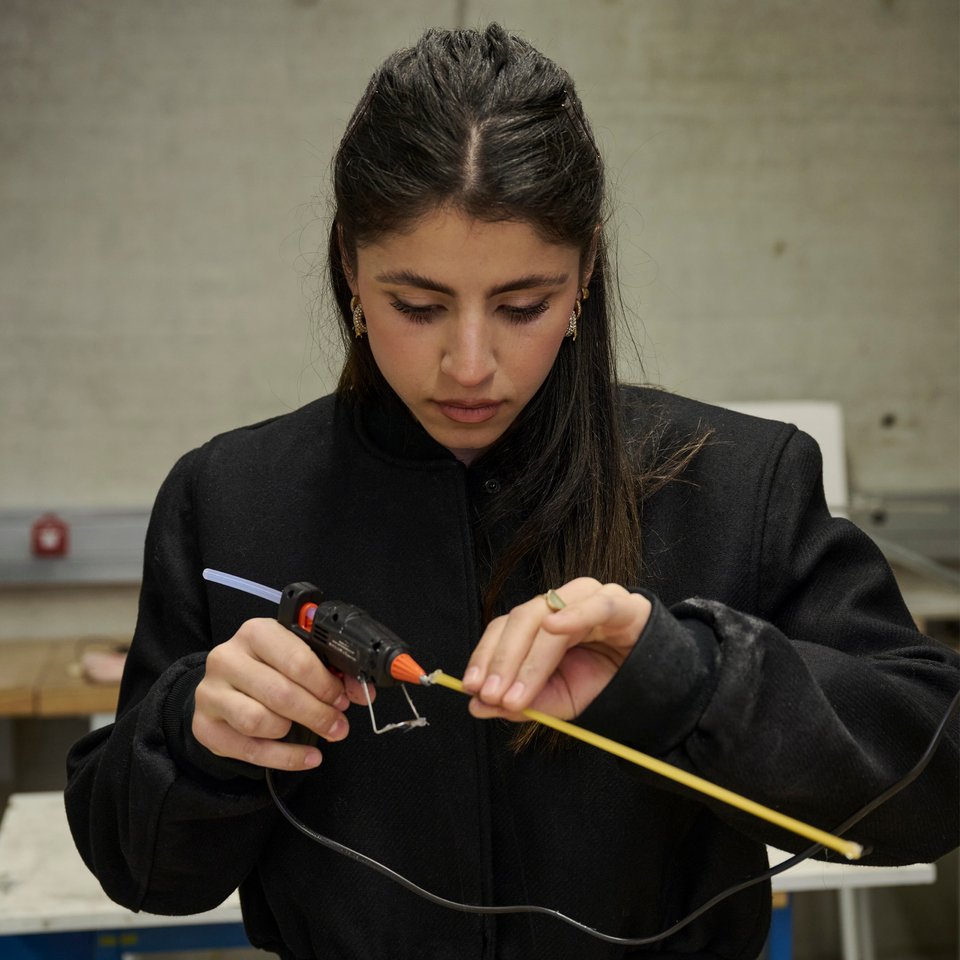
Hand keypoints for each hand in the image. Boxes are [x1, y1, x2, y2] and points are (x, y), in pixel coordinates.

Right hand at [192, 618, 369, 769]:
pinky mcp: (205, 726)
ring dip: (294, 731)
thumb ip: (332, 672)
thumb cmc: (269, 668)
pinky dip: (285, 758)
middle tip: (338, 724)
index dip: (325, 684)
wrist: (225, 686)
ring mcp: (211, 693)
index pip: (296, 660)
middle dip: (317, 713)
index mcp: (256, 632)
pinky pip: (249, 750)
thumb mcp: (298, 658)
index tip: (342, 699)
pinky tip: (308, 757)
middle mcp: (227, 658)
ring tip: (314, 732)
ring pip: (259, 721)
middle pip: (280, 693)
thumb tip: (362, 693)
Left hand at [461, 578, 650, 720]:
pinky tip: (555, 629)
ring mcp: (590, 597)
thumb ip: (520, 701)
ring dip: (530, 656)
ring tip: (517, 691)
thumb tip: (476, 707)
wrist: (655, 684)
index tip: (473, 689)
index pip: (504, 628)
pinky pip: (596, 605)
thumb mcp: (556, 699)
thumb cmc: (602, 682)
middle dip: (503, 661)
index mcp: (540, 619)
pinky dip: (574, 614)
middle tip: (493, 696)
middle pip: (521, 619)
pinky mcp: (622, 604)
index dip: (485, 656)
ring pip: (549, 615)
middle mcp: (561, 602)